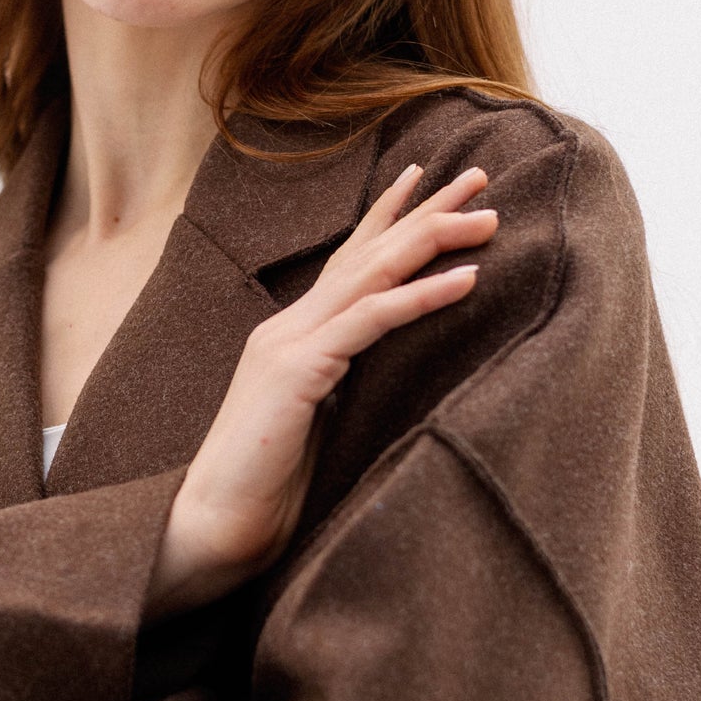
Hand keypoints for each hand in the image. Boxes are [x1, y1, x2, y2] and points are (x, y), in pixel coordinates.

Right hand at [146, 161, 497, 618]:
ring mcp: (289, 344)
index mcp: (293, 339)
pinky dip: (421, 296)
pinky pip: (371, 321)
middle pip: (367, 253)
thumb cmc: (265, 491)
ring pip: (372, 274)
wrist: (213, 525)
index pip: (348, 263)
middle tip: (480, 174)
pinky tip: (467, 277)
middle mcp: (288, 328)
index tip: (431, 182)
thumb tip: (392, 378)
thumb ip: (344, 389)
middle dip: (425, 210)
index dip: (389, 218)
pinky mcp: (297, 371)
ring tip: (488, 217)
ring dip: (433, 239)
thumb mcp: (319, 426)